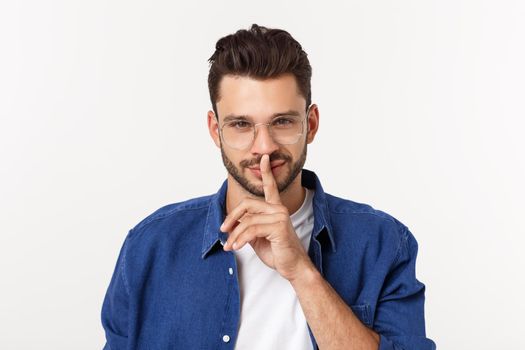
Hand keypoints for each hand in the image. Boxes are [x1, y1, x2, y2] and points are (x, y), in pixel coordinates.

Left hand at [221, 154, 312, 280]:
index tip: (263, 158)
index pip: (270, 187)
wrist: (292, 267)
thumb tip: (231, 224)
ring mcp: (280, 216)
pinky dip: (240, 239)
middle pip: (247, 204)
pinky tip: (236, 247)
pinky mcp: (279, 226)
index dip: (266, 172)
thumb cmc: (277, 252)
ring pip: (247, 220)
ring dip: (234, 235)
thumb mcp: (257, 237)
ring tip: (229, 246)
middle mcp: (278, 209)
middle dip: (231, 217)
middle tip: (223, 230)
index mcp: (275, 209)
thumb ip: (247, 226)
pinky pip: (251, 229)